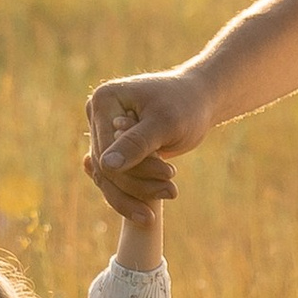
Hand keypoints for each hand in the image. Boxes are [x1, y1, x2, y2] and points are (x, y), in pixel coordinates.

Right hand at [84, 65, 212, 212]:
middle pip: (105, 166)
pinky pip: (118, 175)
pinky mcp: (114, 145)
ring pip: (110, 176)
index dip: (132, 173)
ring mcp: (104, 131)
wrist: (199, 98)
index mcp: (104, 100)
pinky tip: (156, 200)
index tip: (169, 179)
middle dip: (138, 186)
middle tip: (173, 192)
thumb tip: (106, 166)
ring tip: (172, 192)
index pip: (106, 151)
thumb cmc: (186, 105)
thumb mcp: (165, 123)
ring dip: (138, 192)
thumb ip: (135, 143)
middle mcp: (97, 114)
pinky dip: (138, 189)